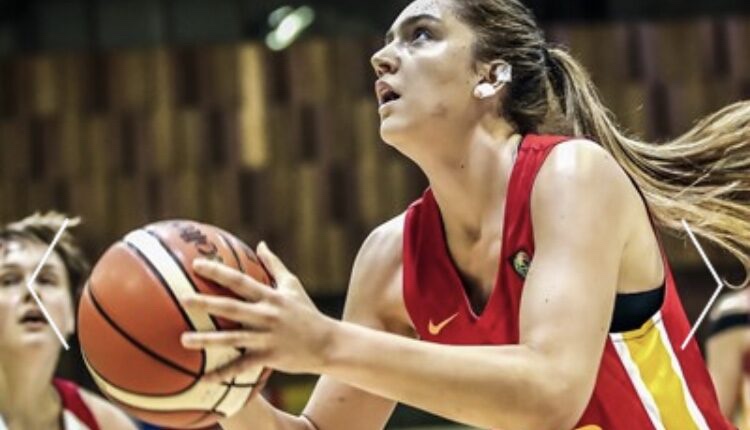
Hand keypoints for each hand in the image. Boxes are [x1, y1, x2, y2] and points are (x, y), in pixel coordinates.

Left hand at [180, 242, 335, 379]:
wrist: (328, 343)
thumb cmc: (307, 312)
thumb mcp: (293, 285)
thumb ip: (274, 265)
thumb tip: (260, 244)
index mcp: (270, 296)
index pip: (240, 281)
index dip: (218, 272)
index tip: (196, 265)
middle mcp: (266, 315)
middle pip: (231, 307)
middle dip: (206, 302)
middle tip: (183, 298)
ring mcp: (267, 337)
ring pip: (232, 338)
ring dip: (207, 340)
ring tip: (183, 340)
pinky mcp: (269, 357)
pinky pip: (242, 367)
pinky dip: (223, 374)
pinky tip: (204, 379)